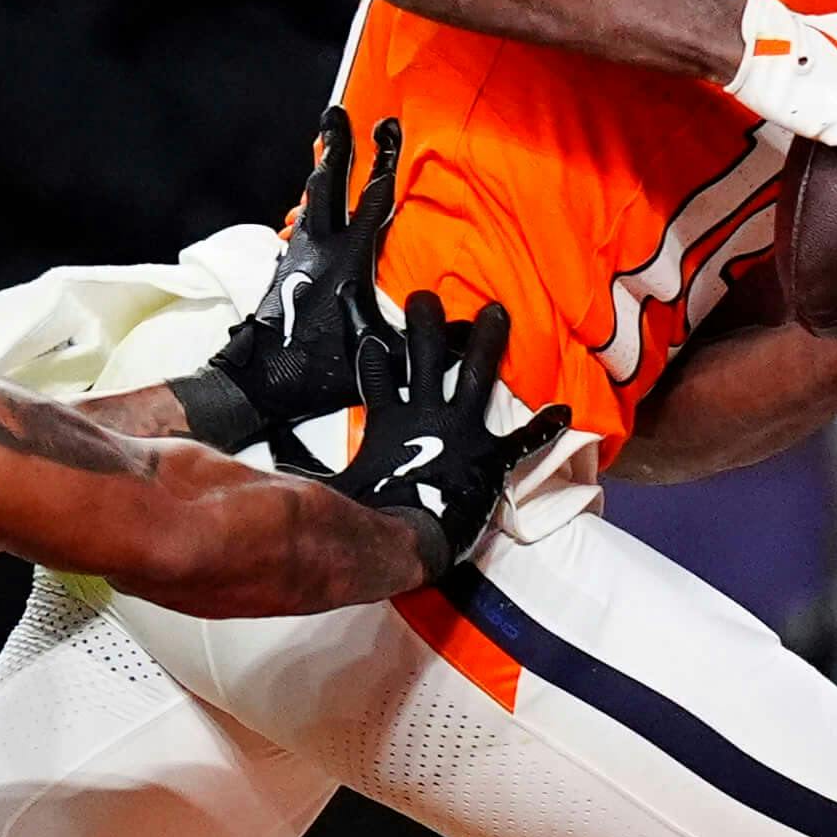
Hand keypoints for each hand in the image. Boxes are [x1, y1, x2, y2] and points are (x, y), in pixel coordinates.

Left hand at [178, 110, 401, 453]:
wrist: (261, 383)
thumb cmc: (322, 368)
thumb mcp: (385, 357)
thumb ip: (428, 343)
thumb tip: (472, 336)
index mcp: (348, 260)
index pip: (372, 198)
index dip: (383, 161)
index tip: (388, 128)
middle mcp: (319, 248)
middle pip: (329, 183)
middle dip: (337, 146)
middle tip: (336, 113)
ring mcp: (296, 256)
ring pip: (309, 201)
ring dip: (319, 171)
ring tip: (323, 146)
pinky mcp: (282, 269)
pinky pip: (298, 226)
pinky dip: (306, 209)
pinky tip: (308, 209)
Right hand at [328, 293, 569, 573]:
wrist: (405, 539)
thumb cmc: (368, 517)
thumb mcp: (331, 486)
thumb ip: (306, 468)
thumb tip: (270, 462)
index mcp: (388, 420)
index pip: (376, 371)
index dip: (372, 348)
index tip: (370, 327)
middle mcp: (426, 414)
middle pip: (427, 353)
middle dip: (426, 320)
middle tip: (427, 297)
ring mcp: (460, 430)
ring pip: (476, 373)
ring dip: (486, 341)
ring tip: (496, 312)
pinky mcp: (489, 455)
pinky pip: (523, 438)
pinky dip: (545, 425)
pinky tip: (566, 412)